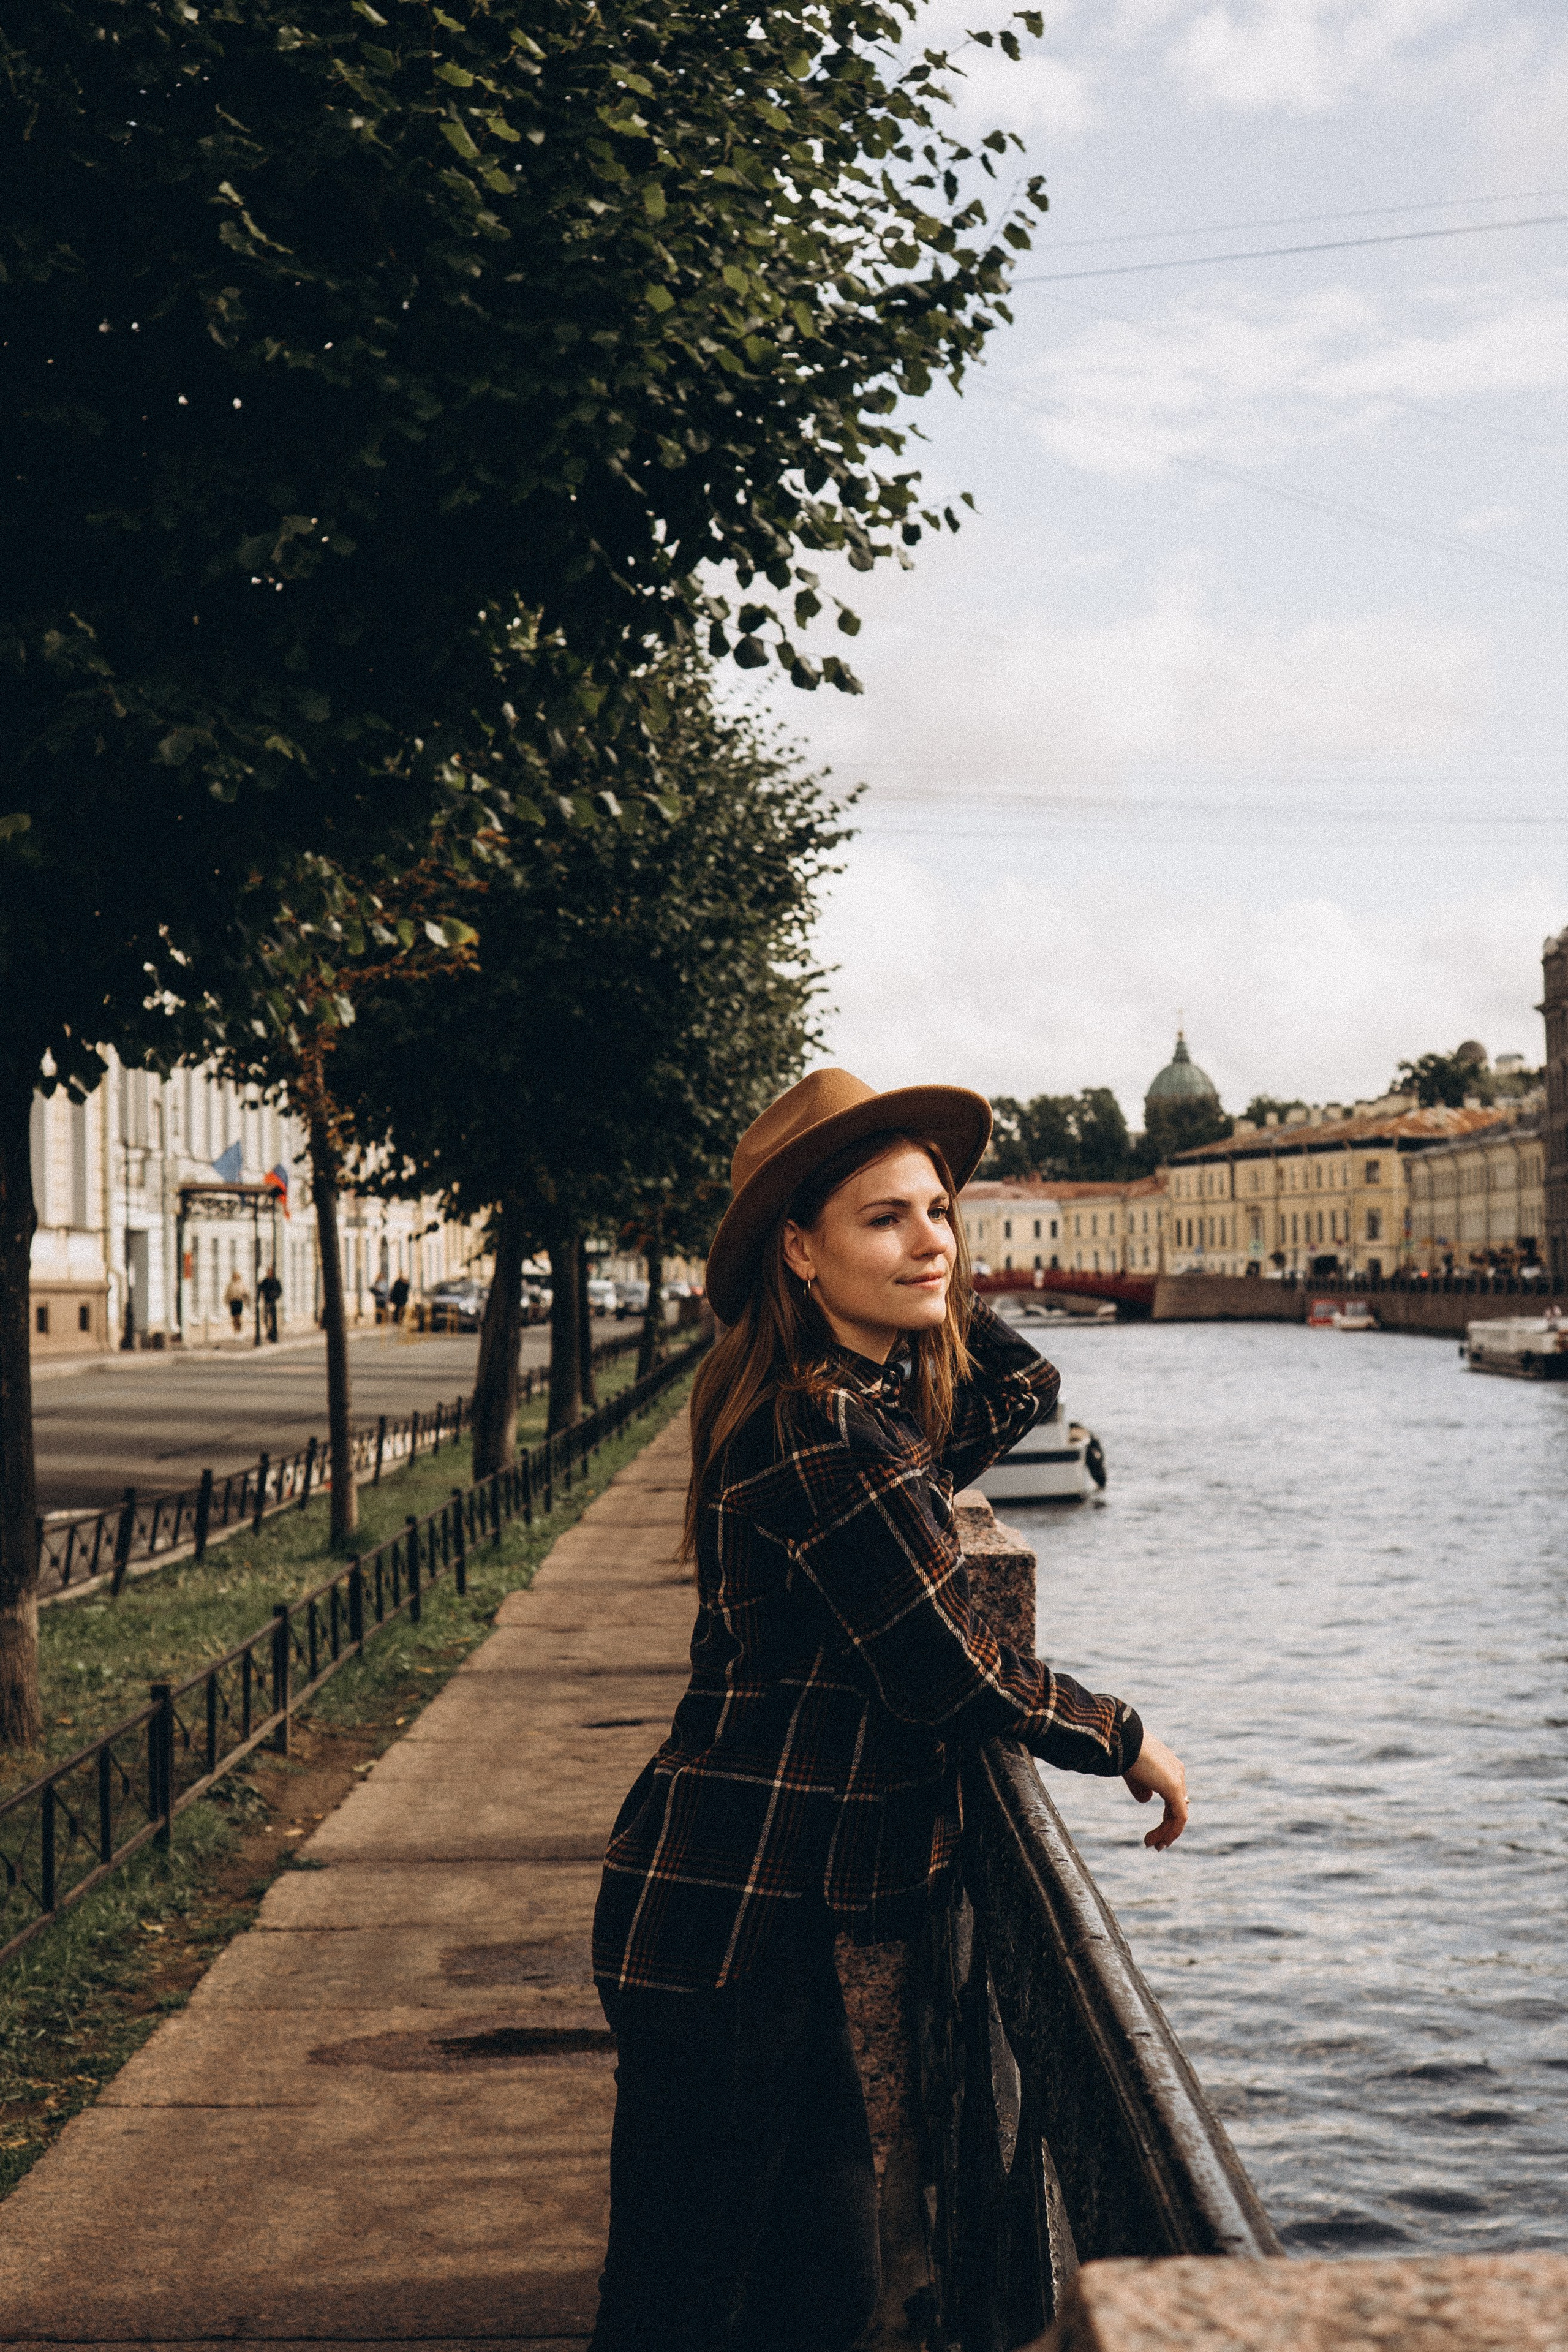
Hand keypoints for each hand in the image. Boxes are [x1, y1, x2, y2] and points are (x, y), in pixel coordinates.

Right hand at [1123, 1729, 1187, 1851]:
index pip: (1172, 1797)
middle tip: (1153, 1844)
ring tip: (1152, 1846)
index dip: (1165, 1817)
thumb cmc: (1125, 1752)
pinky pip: (1179, 1817)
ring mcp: (1178, 1781)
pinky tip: (1159, 1841)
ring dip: (1166, 1833)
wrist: (1125, 1739)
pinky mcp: (1175, 1789)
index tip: (1152, 1832)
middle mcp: (1177, 1773)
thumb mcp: (1132, 1773)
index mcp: (1169, 1767)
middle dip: (1166, 1828)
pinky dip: (1170, 1831)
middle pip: (1177, 1807)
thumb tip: (1146, 1800)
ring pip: (1178, 1815)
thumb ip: (1140, 1787)